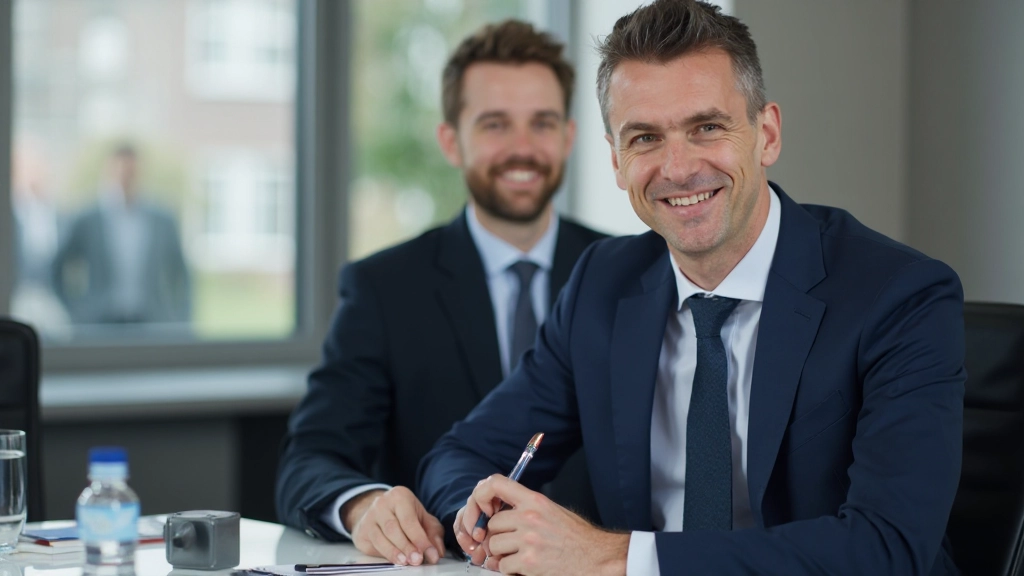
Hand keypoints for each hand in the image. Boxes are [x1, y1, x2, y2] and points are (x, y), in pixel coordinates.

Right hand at [341, 486, 445, 565]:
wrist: (380, 513)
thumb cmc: (405, 516)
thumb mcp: (423, 519)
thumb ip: (433, 534)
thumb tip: (437, 552)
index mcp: (399, 496)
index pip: (409, 519)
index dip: (419, 538)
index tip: (429, 552)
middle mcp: (381, 504)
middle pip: (393, 528)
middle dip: (407, 546)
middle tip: (417, 560)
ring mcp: (369, 517)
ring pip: (381, 537)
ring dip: (395, 552)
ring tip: (406, 562)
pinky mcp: (362, 531)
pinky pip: (373, 544)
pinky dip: (385, 554)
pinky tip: (395, 560)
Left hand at [454, 475, 628, 575]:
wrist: (597, 558)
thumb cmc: (578, 538)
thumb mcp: (553, 511)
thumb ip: (527, 508)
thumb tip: (500, 514)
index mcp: (535, 500)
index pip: (496, 484)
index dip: (482, 496)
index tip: (485, 510)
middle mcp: (529, 517)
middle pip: (492, 524)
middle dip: (497, 536)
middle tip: (509, 544)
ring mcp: (528, 540)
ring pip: (494, 546)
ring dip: (502, 555)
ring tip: (518, 556)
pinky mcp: (528, 562)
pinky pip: (503, 566)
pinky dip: (510, 571)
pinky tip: (524, 567)